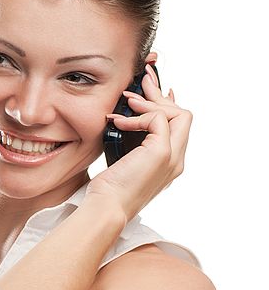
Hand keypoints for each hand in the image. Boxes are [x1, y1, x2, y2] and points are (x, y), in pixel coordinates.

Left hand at [84, 63, 192, 222]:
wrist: (106, 208)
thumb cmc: (108, 190)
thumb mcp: (121, 161)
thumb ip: (130, 143)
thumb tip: (123, 120)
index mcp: (169, 162)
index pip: (179, 126)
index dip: (167, 106)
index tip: (150, 91)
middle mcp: (177, 160)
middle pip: (183, 116)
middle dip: (161, 96)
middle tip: (142, 81)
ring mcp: (172, 157)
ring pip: (178, 115)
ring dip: (151, 102)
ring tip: (128, 100)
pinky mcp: (160, 153)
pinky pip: (157, 120)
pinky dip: (138, 116)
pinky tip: (119, 121)